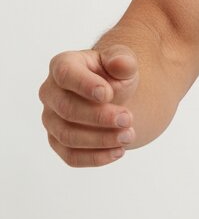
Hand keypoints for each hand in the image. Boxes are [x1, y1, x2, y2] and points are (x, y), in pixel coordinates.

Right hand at [38, 44, 139, 166]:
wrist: (114, 96)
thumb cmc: (113, 75)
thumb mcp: (123, 61)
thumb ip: (123, 60)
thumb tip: (121, 64)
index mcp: (63, 65)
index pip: (65, 74)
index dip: (85, 85)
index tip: (108, 94)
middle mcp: (50, 93)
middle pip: (67, 109)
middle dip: (100, 117)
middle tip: (128, 119)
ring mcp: (51, 119)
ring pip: (67, 136)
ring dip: (100, 140)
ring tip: (128, 136)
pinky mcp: (58, 142)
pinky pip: (70, 156)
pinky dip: (95, 157)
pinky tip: (118, 151)